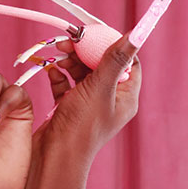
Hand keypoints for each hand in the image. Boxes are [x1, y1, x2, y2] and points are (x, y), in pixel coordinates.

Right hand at [35, 32, 141, 160]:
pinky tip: (50, 70)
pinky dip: (58, 75)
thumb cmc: (81, 126)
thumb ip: (115, 59)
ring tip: (56, 53)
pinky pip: (66, 84)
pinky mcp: (68, 106)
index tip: (97, 32)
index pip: (127, 62)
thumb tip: (137, 34)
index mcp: (125, 97)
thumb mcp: (100, 88)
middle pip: (101, 63)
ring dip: (69, 60)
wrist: (53, 157)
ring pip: (81, 72)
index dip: (114, 44)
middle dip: (85, 49)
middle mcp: (109, 99)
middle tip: (69, 39)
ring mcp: (88, 103)